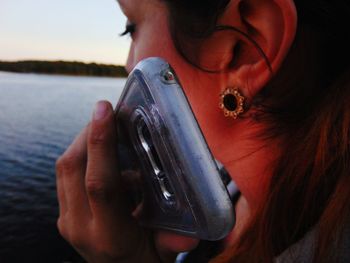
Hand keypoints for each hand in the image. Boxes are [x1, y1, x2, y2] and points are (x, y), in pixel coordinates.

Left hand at [56, 101, 197, 262]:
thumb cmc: (144, 262)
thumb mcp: (163, 255)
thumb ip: (173, 243)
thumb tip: (190, 235)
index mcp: (110, 235)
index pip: (100, 184)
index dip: (101, 143)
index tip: (104, 111)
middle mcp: (81, 228)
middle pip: (74, 168)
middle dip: (89, 133)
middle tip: (106, 112)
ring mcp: (68, 221)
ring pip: (64, 168)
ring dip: (82, 141)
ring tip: (104, 128)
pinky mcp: (64, 215)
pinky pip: (64, 176)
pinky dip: (79, 155)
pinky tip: (99, 151)